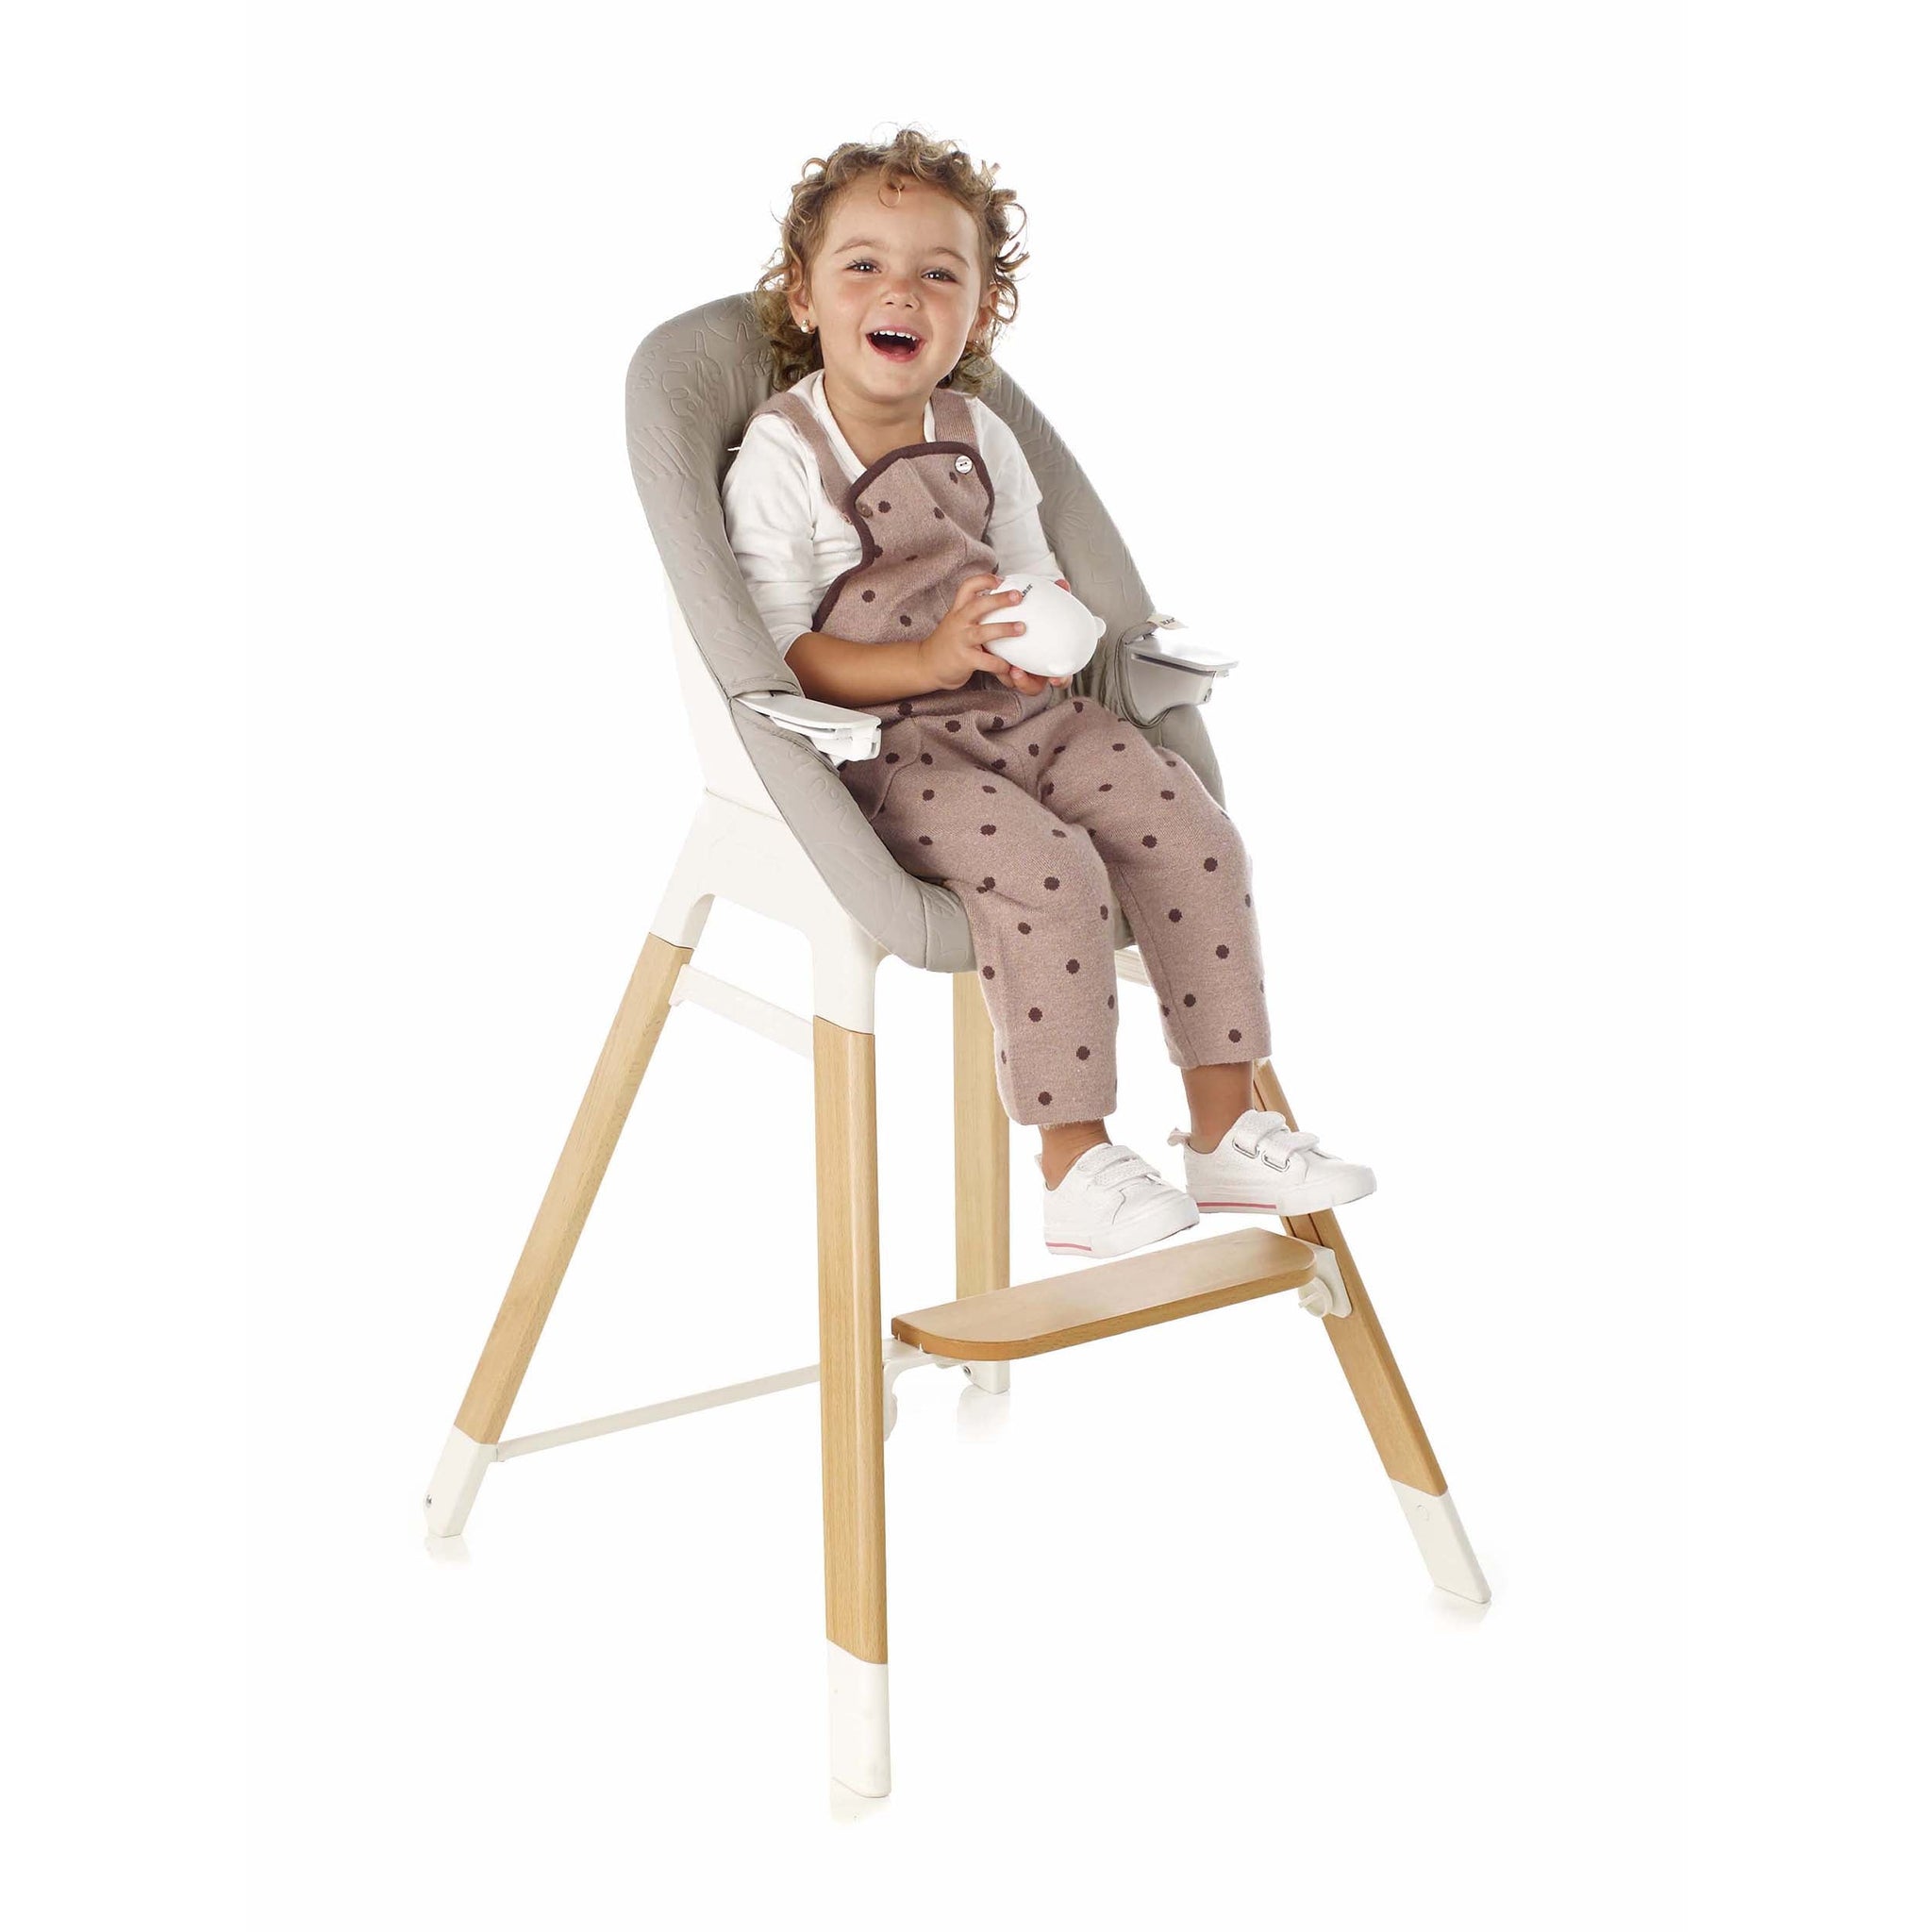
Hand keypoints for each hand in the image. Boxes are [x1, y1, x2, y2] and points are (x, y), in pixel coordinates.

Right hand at [918, 574, 1074, 693]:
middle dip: (999, 599)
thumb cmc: (948, 643)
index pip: (968, 587)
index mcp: (958, 610)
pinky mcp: (964, 660)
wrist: (927, 665)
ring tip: (1021, 628)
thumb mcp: (957, 622)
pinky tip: (1011, 666)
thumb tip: (1003, 604)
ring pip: (984, 632)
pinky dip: (1000, 664)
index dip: (984, 580)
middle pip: (978, 605)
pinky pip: (986, 661)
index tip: (1001, 580)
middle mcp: (959, 622)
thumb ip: (975, 614)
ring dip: (1004, 629)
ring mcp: (961, 640)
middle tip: (1018, 597)